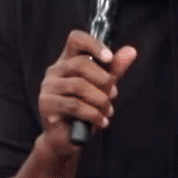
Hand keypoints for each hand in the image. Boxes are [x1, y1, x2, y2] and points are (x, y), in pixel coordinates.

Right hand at [37, 30, 136, 158]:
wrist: (68, 139)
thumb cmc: (85, 110)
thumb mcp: (103, 88)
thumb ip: (114, 70)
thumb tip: (131, 51)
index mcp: (68, 61)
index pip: (76, 39)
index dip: (94, 44)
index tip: (110, 58)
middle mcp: (55, 71)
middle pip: (80, 63)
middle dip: (103, 80)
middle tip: (112, 95)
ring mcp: (48, 87)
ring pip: (79, 86)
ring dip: (100, 101)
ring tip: (107, 111)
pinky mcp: (46, 104)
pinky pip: (75, 105)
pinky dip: (93, 114)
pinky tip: (100, 122)